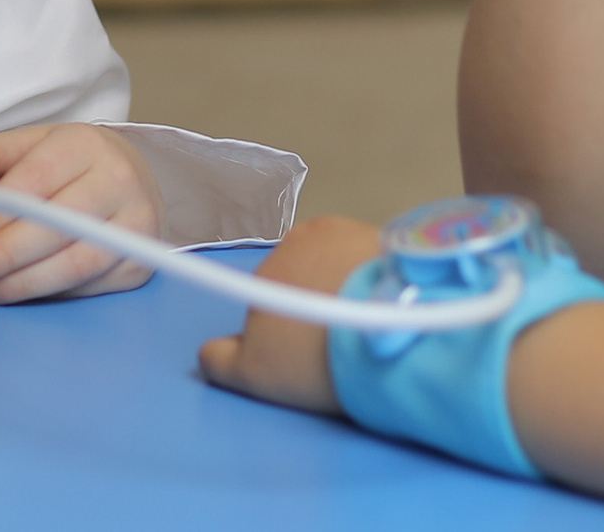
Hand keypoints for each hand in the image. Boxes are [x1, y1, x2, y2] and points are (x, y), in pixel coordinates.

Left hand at [0, 123, 161, 303]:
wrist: (135, 177)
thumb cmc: (73, 162)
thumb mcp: (31, 144)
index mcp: (85, 146)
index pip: (34, 185)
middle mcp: (118, 182)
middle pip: (55, 228)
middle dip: (3, 258)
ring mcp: (135, 226)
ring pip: (73, 264)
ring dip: (22, 284)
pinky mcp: (140, 264)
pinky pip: (88, 286)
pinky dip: (48, 294)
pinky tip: (17, 293)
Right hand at [195, 215, 382, 413]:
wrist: (389, 334)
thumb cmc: (316, 354)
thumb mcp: (254, 373)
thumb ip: (221, 359)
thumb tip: (209, 351)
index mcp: (267, 266)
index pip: (274, 292)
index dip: (291, 321)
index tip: (311, 346)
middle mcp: (303, 237)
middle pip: (310, 272)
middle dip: (322, 298)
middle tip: (341, 339)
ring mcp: (350, 231)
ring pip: (345, 263)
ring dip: (353, 285)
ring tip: (370, 325)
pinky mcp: (391, 236)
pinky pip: (379, 260)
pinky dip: (383, 278)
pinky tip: (394, 307)